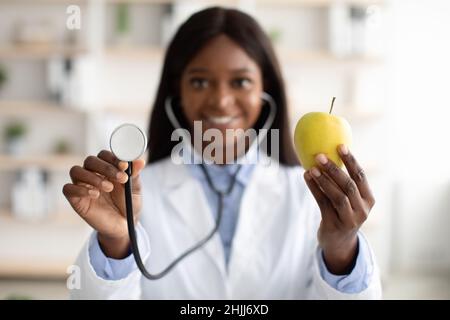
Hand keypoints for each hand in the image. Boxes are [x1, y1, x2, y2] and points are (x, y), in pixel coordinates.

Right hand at [63, 150, 145, 257]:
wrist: (124, 225)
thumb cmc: (128, 203)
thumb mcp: (134, 189)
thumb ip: (135, 175)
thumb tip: (140, 161)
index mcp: (107, 167)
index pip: (104, 154)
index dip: (113, 158)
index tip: (124, 165)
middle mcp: (92, 173)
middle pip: (90, 160)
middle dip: (106, 167)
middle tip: (121, 178)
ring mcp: (82, 185)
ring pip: (76, 171)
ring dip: (92, 177)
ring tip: (108, 187)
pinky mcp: (75, 199)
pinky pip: (68, 189)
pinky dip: (80, 189)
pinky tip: (95, 194)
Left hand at [303, 144, 374, 274]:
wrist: (338, 242)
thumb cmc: (342, 212)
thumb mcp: (350, 199)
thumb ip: (343, 181)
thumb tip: (328, 152)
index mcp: (369, 199)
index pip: (361, 176)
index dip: (351, 161)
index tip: (341, 146)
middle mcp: (362, 210)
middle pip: (349, 186)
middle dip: (334, 169)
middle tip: (320, 156)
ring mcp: (349, 219)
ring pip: (337, 196)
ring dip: (323, 180)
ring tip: (311, 168)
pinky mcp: (334, 225)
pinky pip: (323, 203)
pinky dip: (314, 189)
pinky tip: (307, 177)